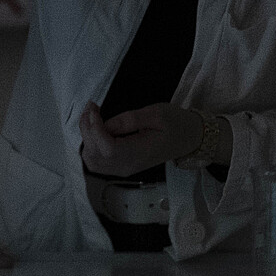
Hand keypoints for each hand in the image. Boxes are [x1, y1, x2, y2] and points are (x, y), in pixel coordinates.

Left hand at [78, 101, 201, 177]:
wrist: (189, 139)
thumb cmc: (176, 124)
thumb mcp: (157, 114)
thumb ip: (130, 120)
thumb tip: (106, 123)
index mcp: (139, 153)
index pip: (107, 148)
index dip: (95, 128)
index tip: (94, 109)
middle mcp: (128, 165)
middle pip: (95, 154)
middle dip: (87, 129)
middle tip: (91, 107)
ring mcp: (123, 168)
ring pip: (92, 160)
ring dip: (87, 138)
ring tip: (91, 116)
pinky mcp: (121, 166)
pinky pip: (97, 162)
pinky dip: (90, 146)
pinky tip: (95, 129)